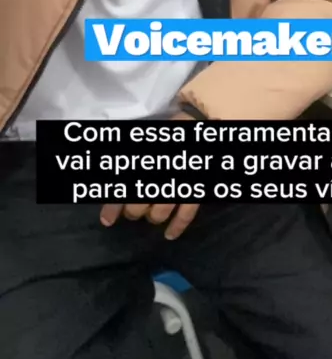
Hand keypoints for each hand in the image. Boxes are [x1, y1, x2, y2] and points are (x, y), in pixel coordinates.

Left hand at [100, 111, 198, 239]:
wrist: (198, 123)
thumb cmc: (168, 133)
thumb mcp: (144, 144)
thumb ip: (127, 161)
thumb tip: (110, 184)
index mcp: (143, 164)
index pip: (123, 190)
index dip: (113, 207)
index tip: (106, 220)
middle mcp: (159, 177)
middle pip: (139, 206)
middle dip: (133, 211)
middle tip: (134, 210)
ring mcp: (178, 184)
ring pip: (159, 213)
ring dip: (152, 217)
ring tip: (151, 214)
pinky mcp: (195, 189)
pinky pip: (187, 214)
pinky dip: (178, 226)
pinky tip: (169, 235)